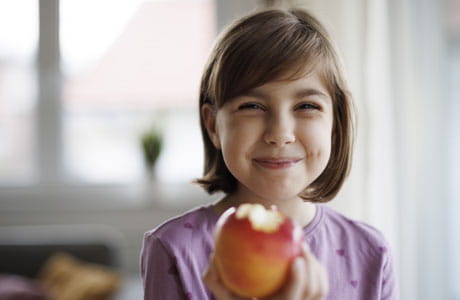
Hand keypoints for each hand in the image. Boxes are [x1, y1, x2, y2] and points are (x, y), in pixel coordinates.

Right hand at [203, 244, 328, 299]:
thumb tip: (215, 255)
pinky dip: (314, 266)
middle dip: (312, 268)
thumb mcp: (221, 290)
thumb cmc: (234, 296)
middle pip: (313, 293)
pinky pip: (319, 282)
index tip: (296, 260)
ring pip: (319, 288)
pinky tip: (302, 250)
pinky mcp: (309, 298)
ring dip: (314, 265)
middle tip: (301, 246)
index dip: (298, 282)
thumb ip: (214, 277)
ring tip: (301, 245)